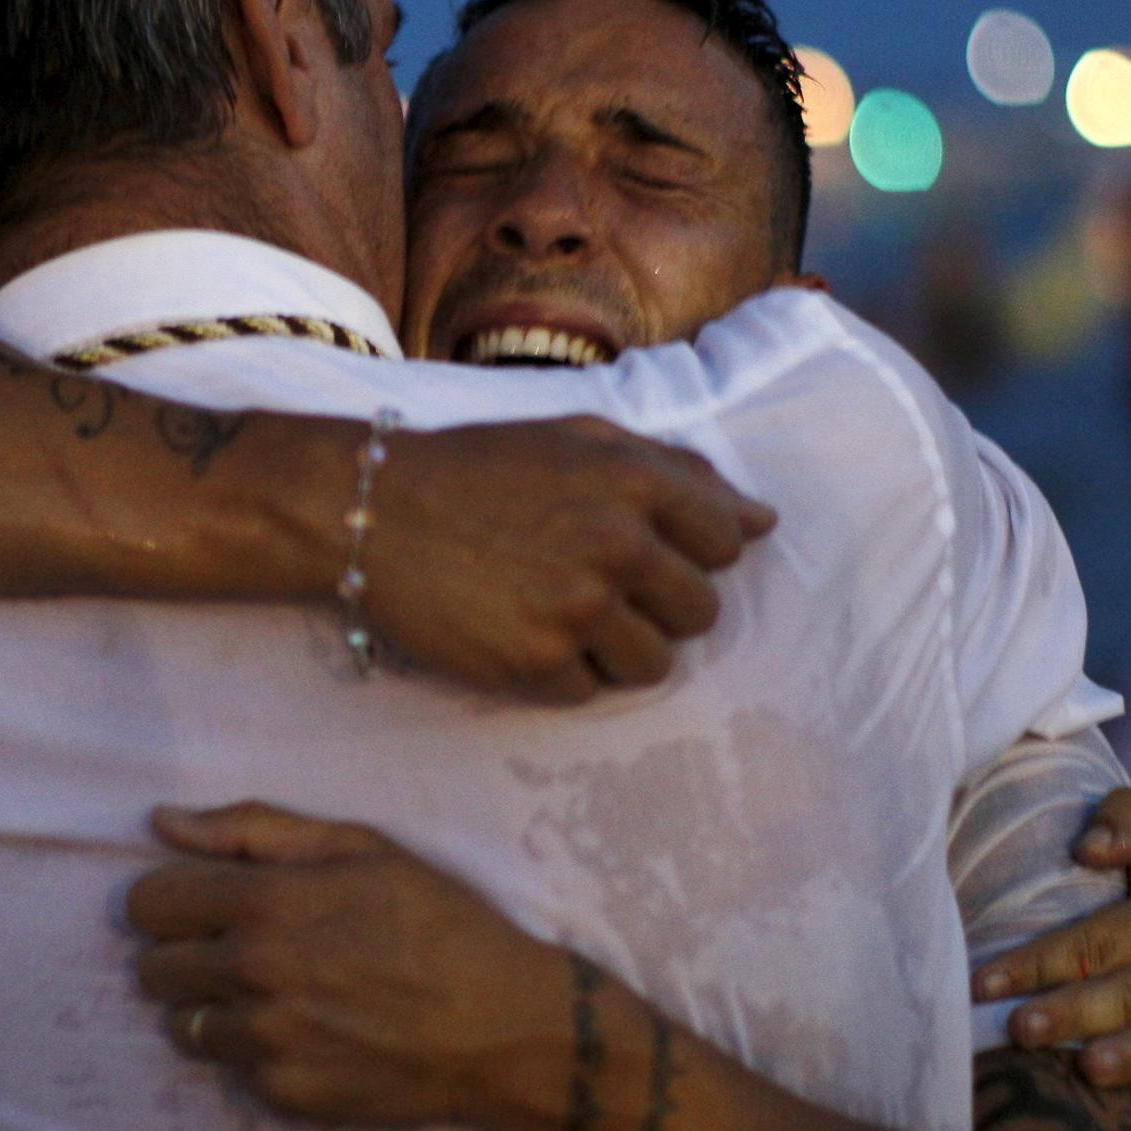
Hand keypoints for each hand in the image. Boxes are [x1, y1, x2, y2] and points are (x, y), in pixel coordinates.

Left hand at [128, 802, 569, 1130]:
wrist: (504, 1027)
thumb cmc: (440, 923)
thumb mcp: (360, 847)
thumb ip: (251, 830)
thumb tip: (162, 822)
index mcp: (265, 902)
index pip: (147, 903)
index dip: (172, 899)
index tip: (206, 904)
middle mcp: (253, 974)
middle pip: (152, 969)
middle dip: (187, 955)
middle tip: (243, 951)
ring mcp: (266, 1041)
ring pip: (184, 1026)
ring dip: (216, 1009)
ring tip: (278, 996)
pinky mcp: (285, 1094)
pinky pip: (234, 1070)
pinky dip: (259, 1053)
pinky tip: (312, 1034)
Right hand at [362, 418, 777, 703]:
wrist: (370, 511)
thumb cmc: (478, 471)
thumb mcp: (578, 438)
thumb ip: (677, 471)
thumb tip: (761, 521)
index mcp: (635, 481)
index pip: (727, 541)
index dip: (688, 550)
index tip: (639, 548)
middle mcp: (618, 545)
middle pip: (701, 612)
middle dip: (658, 605)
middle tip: (593, 585)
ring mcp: (579, 610)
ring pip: (654, 663)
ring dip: (616, 648)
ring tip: (557, 613)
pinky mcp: (538, 666)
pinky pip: (590, 692)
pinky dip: (561, 673)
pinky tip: (518, 632)